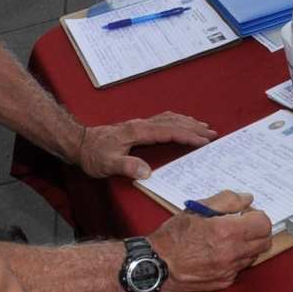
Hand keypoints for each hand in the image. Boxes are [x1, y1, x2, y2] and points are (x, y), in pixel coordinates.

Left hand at [77, 112, 216, 180]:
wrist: (79, 142)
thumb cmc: (93, 155)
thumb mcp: (107, 164)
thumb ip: (127, 167)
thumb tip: (147, 172)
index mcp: (138, 132)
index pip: (169, 132)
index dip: (188, 136)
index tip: (204, 140)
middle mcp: (141, 124)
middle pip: (173, 122)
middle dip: (194, 127)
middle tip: (213, 133)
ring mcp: (140, 123)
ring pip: (169, 119)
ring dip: (187, 122)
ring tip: (203, 126)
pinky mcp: (137, 126)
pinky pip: (163, 119)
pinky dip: (177, 120)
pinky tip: (180, 123)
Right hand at [148, 191, 272, 291]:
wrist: (158, 265)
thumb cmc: (174, 236)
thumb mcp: (197, 208)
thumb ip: (226, 200)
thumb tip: (247, 199)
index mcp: (227, 231)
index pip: (264, 223)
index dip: (256, 216)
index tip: (245, 214)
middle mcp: (232, 253)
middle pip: (265, 241)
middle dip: (256, 231)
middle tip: (240, 225)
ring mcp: (229, 270)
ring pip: (254, 256)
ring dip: (247, 246)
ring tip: (228, 239)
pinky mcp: (224, 281)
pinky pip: (240, 268)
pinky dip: (235, 260)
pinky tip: (219, 254)